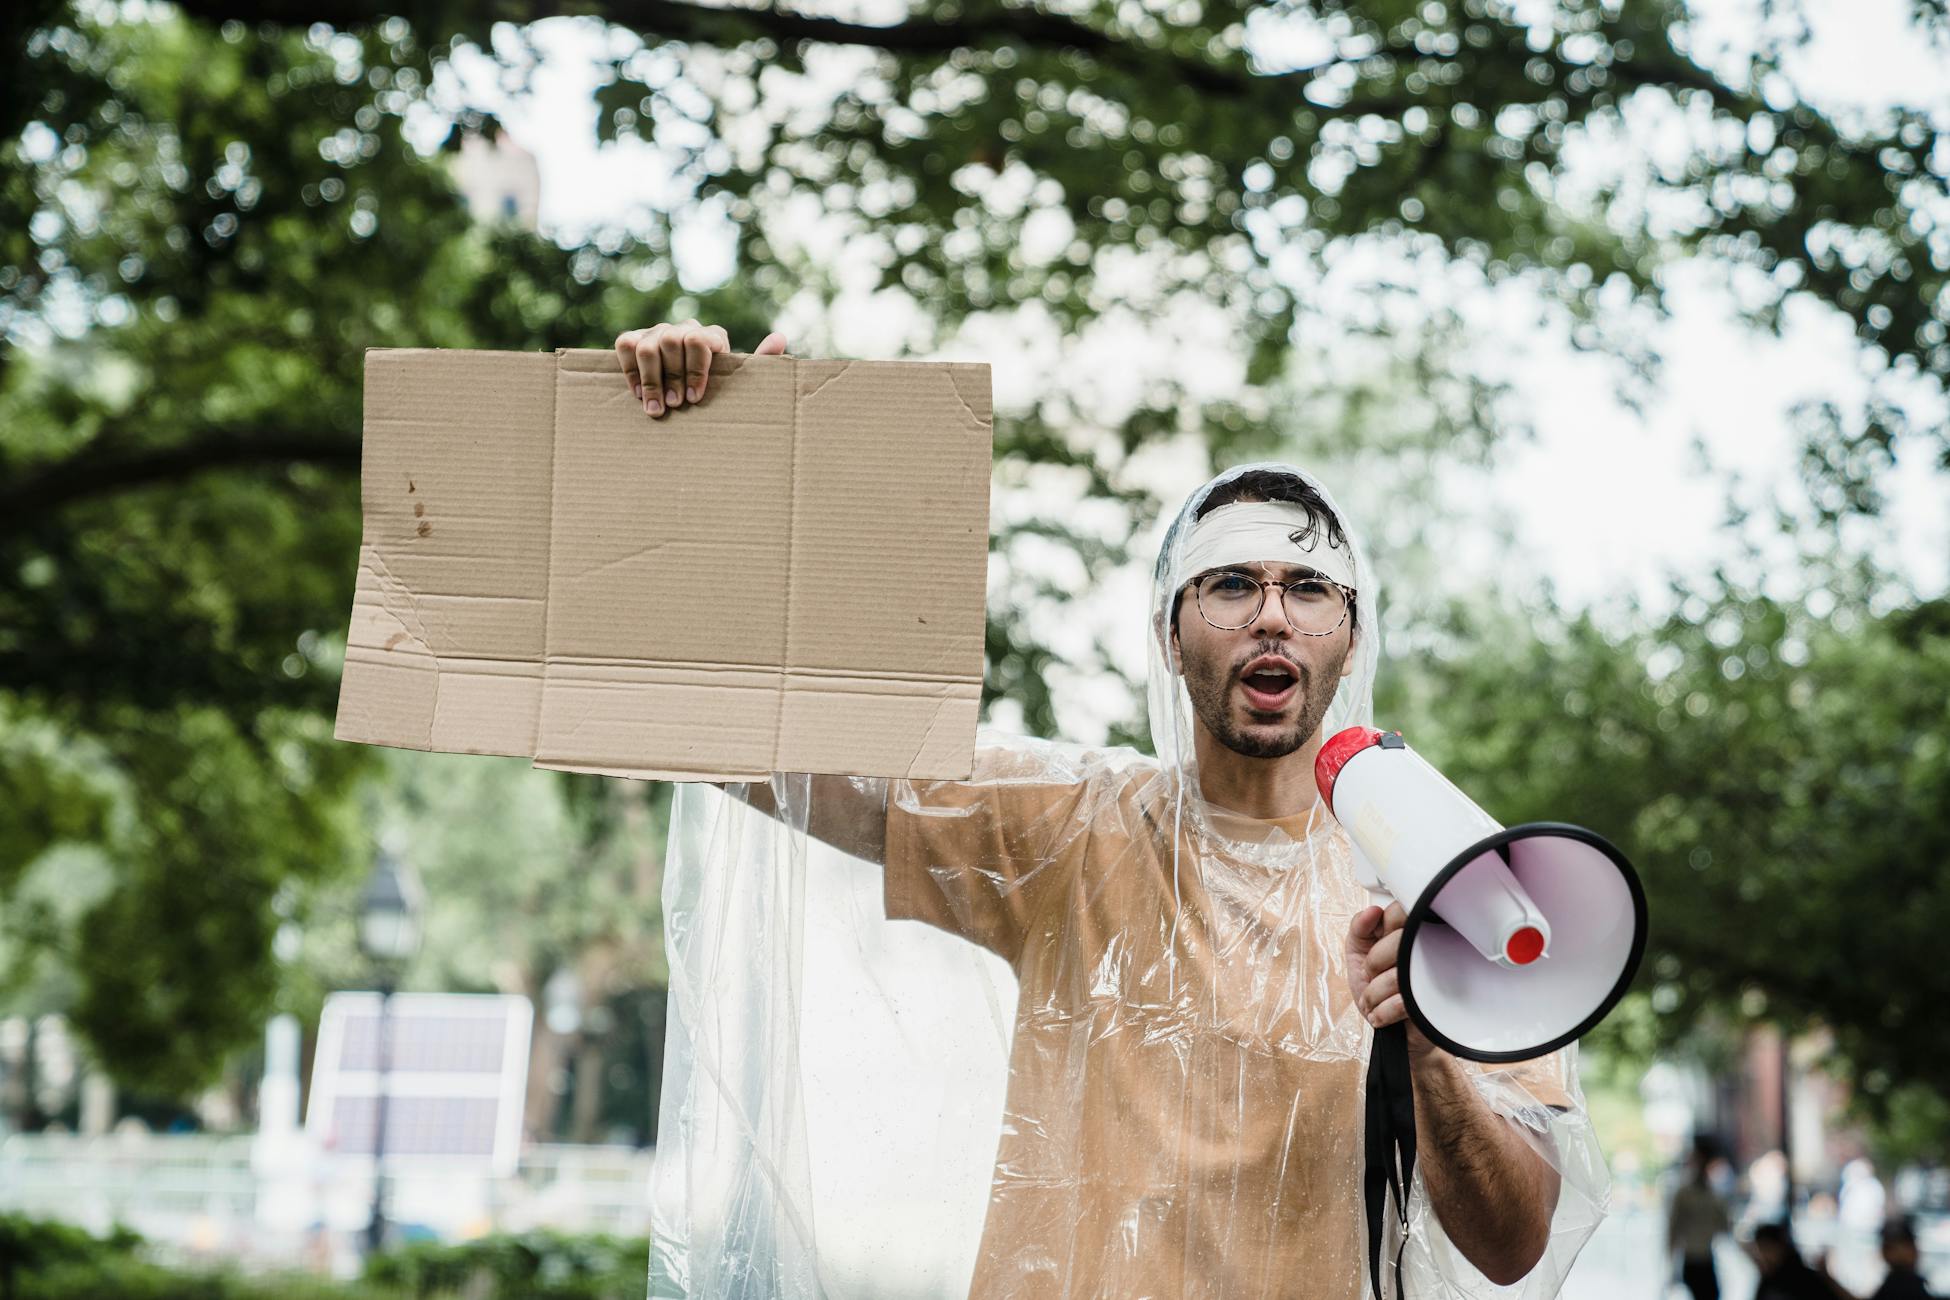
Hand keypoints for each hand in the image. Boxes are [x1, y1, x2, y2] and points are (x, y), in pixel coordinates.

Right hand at [613, 320, 787, 417]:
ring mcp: (657, 332)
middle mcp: (683, 327)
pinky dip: (630, 370)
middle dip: (672, 378)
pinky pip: (625, 344)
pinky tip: (639, 395)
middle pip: (671, 342)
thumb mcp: (740, 379)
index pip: (699, 340)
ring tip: (657, 409)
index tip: (695, 399)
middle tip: (675, 406)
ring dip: (651, 380)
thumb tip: (780, 338)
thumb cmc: (720, 388)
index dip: (695, 370)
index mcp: (711, 335)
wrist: (691, 390)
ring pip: (647, 346)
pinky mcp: (634, 340)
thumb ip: (760, 361)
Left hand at [1346, 901, 1436, 1056]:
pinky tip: (1383, 1014)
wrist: (1396, 1032)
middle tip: (1371, 976)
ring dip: (1374, 994)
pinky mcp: (1436, 1001)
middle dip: (1372, 965)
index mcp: (1412, 932)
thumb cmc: (1380, 989)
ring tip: (1376, 1001)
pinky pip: (1402, 1001)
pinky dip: (1383, 1012)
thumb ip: (1360, 928)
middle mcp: (1431, 948)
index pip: (1399, 911)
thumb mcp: (1359, 953)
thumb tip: (1371, 912)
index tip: (1373, 945)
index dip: (1379, 930)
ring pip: (1397, 975)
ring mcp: (1438, 975)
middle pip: (1396, 942)